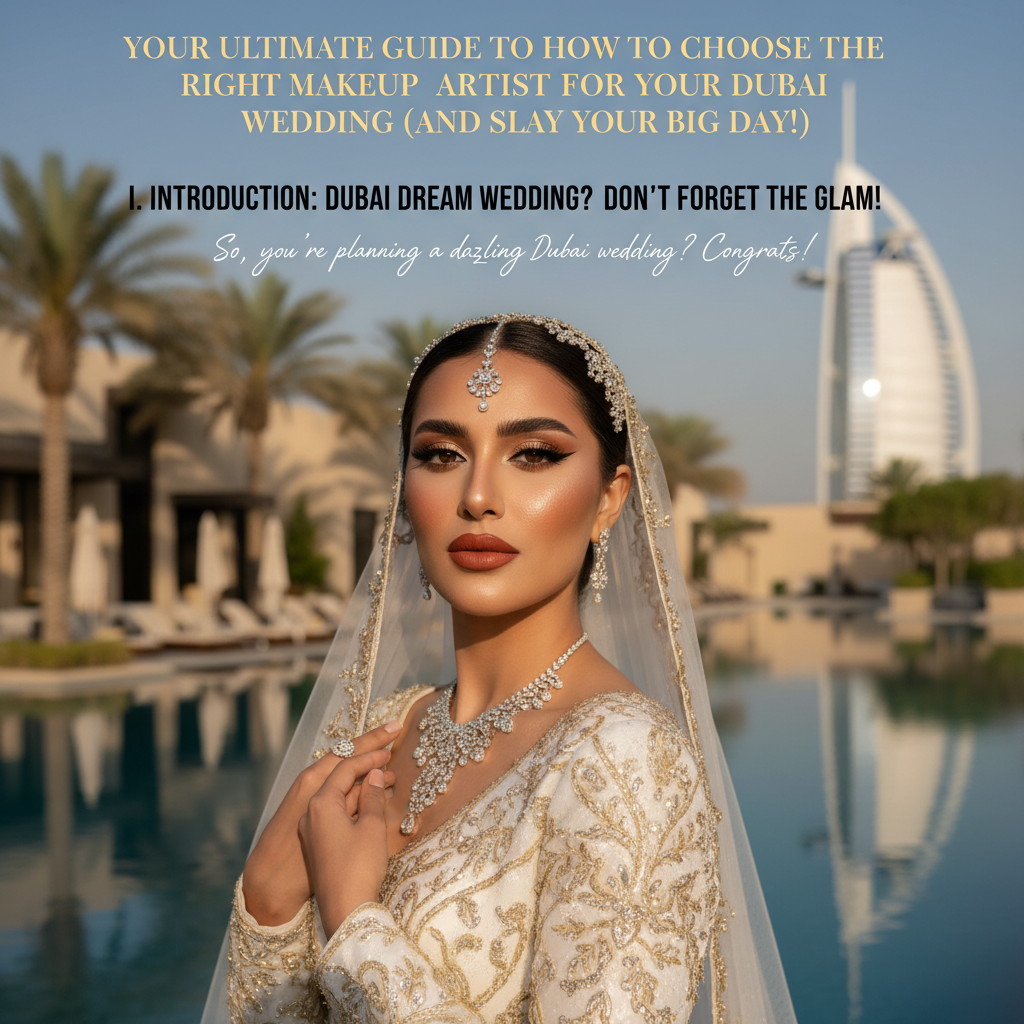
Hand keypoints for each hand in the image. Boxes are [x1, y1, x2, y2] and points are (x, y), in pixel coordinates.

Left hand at [299, 763, 390, 937]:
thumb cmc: (358, 868)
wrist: (343, 912)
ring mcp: (312, 830)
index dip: (370, 756)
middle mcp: (311, 813)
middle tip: (388, 755)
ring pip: (339, 798)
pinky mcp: (318, 845)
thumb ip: (373, 797)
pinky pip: (336, 814)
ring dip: (362, 787)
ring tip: (388, 780)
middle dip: (364, 767)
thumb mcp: (372, 828)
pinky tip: (373, 804)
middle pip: (338, 779)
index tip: (391, 748)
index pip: (345, 768)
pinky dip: (355, 805)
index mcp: (320, 803)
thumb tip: (375, 775)